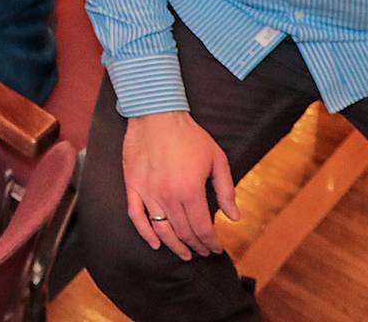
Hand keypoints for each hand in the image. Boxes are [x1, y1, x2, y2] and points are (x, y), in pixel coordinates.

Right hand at [123, 111, 239, 260]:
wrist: (157, 114)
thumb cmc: (189, 135)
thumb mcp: (216, 159)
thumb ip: (226, 190)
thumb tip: (234, 216)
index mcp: (191, 190)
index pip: (203, 228)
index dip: (211, 243)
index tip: (216, 249)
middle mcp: (168, 196)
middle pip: (184, 232)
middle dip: (197, 246)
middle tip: (203, 252)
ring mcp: (148, 192)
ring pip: (162, 230)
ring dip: (175, 246)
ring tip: (185, 254)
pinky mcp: (133, 186)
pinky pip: (137, 217)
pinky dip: (146, 233)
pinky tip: (155, 243)